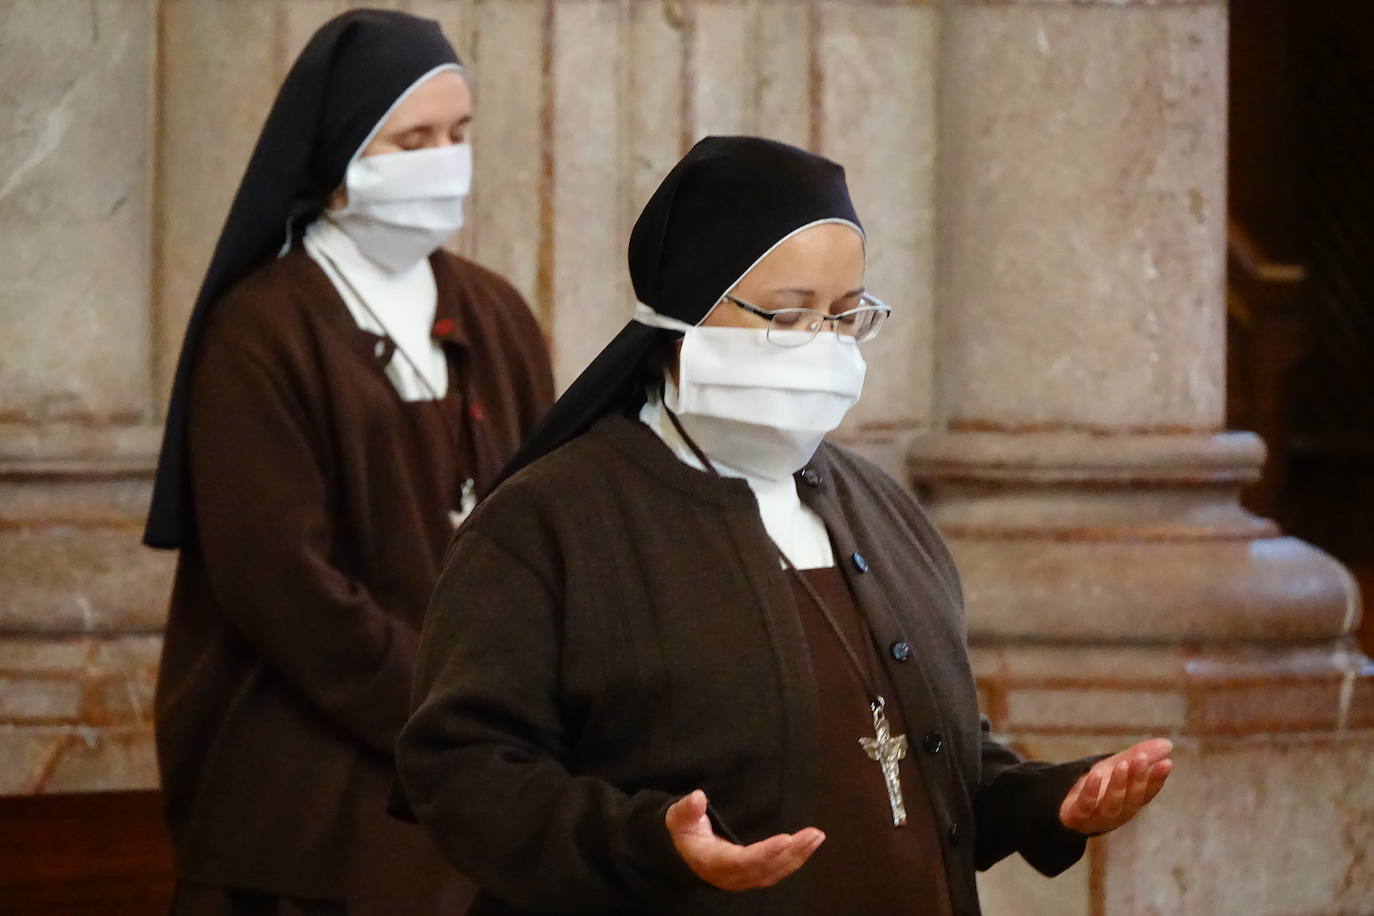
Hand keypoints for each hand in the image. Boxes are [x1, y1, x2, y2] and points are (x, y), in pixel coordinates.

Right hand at [665, 790, 824, 890]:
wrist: (681, 851)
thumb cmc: (682, 831)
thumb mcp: (678, 818)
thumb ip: (687, 810)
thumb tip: (698, 797)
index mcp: (714, 862)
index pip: (744, 861)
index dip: (765, 853)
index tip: (786, 838)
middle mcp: (731, 876)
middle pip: (766, 869)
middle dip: (792, 853)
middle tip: (814, 833)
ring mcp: (743, 878)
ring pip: (775, 872)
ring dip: (798, 856)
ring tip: (816, 837)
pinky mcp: (751, 875)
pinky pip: (776, 871)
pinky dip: (793, 860)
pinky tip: (807, 846)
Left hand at [1059, 738, 1172, 834]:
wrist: (1063, 806)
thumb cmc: (1097, 786)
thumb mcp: (1116, 768)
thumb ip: (1139, 756)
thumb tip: (1168, 743)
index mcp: (1130, 803)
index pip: (1148, 792)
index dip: (1157, 779)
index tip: (1167, 763)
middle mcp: (1118, 813)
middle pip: (1132, 798)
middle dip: (1138, 778)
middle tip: (1142, 758)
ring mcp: (1097, 817)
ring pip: (1112, 804)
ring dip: (1118, 785)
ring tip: (1122, 764)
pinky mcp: (1077, 816)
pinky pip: (1085, 805)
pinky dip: (1092, 791)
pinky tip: (1095, 774)